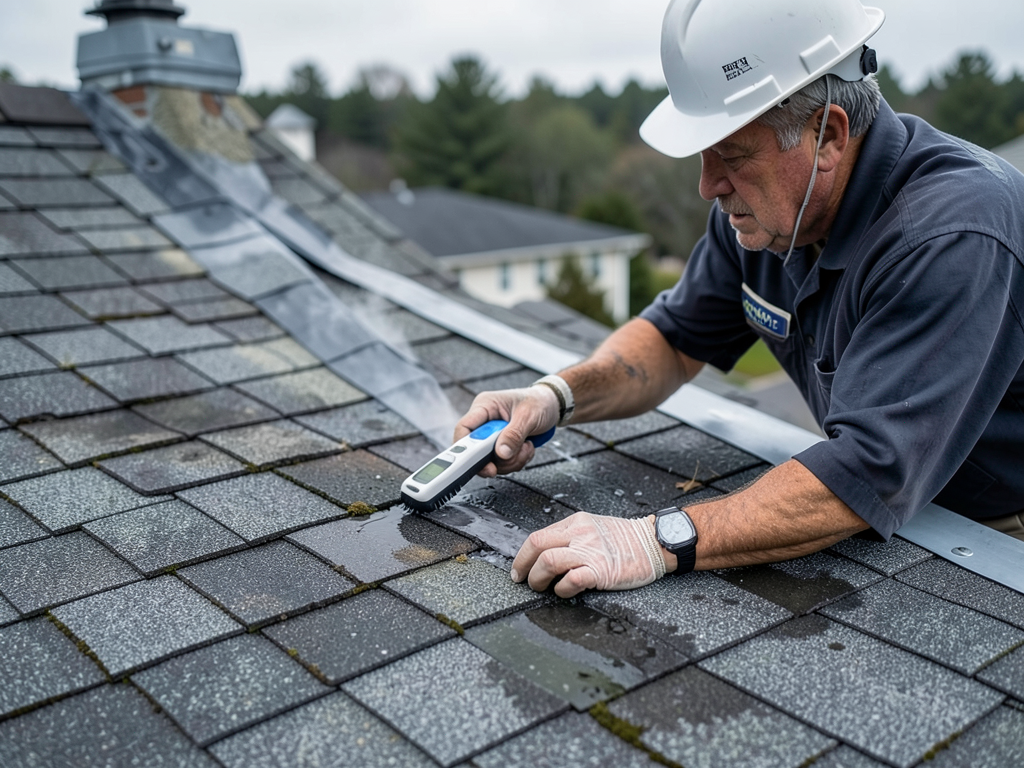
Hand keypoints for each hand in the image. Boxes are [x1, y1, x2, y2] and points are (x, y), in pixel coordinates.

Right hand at [454, 386, 559, 475]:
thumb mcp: (528, 416)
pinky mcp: (500, 446)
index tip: (479, 462)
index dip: (465, 448)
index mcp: (485, 406)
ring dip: (510, 461)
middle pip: (476, 450)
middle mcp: (485, 421)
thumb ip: (514, 434)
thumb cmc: (539, 401)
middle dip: (497, 458)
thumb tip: (501, 452)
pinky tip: (526, 448)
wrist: (552, 405)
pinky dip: (516, 461)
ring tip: (525, 447)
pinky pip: (502, 463)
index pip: (464, 428)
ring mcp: (492, 435)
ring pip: (490, 461)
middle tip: (511, 456)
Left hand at [511, 512, 666, 597]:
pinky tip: (564, 592)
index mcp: (576, 522)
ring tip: (540, 587)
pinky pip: (572, 579)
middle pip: (537, 545)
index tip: (519, 569)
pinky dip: (562, 589)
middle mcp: (580, 533)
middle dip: (523, 566)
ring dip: (537, 579)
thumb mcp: (593, 527)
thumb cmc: (625, 539)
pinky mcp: (601, 570)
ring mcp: (590, 552)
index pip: (538, 537)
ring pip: (549, 561)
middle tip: (522, 580)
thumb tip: (545, 555)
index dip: (522, 556)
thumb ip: (570, 536)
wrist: (653, 543)